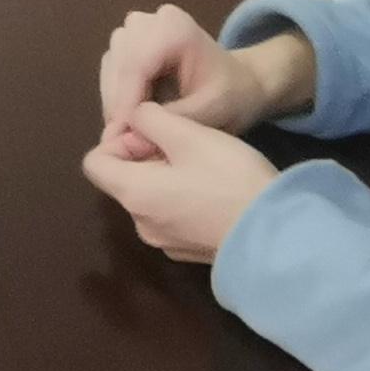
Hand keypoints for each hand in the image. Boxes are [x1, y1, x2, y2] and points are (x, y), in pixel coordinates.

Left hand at [80, 105, 280, 267]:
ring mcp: (165, 242)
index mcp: (132, 194)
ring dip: (165, 176)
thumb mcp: (188, 133)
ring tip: (202, 164)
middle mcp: (140, 223)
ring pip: (149, 197)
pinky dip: (181, 199)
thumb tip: (133, 120)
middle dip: (145, 156)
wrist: (275, 234)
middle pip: (123, 180)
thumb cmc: (227, 177)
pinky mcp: (188, 251)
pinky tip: (213, 190)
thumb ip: (150, 119)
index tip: (150, 132)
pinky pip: (171, 216)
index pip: (94, 163)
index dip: (116, 139)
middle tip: (183, 142)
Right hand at [93, 5, 305, 150]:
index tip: (120, 138)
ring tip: (129, 129)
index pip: (135, 65)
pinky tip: (131, 114)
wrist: (242, 82)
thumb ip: (168, 122)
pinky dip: (117, 91)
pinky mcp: (134, 37)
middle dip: (118, 102)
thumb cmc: (232, 97)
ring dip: (115, 97)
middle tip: (123, 140)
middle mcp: (153, 20)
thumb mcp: (208, 113)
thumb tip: (126, 138)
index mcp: (174, 29)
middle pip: (119, 62)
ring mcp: (141, 25)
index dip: (124, 102)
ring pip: (112, 64)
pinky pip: (114, 65)